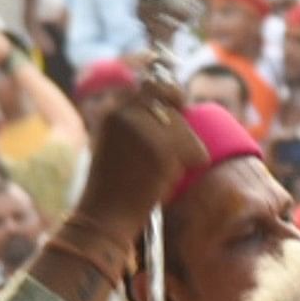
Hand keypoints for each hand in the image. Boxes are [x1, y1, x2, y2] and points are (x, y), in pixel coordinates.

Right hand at [73, 80, 203, 233]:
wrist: (104, 215)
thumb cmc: (114, 185)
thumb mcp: (116, 143)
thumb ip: (138, 121)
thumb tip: (177, 104)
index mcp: (111, 110)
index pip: (151, 85)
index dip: (169, 92)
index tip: (179, 101)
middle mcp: (124, 113)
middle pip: (172, 106)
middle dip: (180, 130)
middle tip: (170, 154)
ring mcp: (141, 130)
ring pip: (185, 128)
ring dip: (184, 151)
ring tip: (161, 172)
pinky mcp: (160, 150)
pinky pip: (195, 150)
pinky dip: (190, 165)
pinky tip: (166, 180)